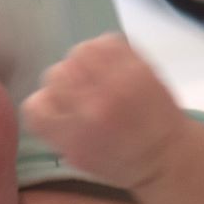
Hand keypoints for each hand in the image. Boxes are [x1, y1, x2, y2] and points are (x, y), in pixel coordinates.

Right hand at [22, 34, 186, 189]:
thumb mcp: (78, 158)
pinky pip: (103, 41)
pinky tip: (111, 65)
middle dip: (66, 84)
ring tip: (97, 76)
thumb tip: (44, 102)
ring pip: (77, 53)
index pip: (35, 104)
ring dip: (83, 64)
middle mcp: (91, 106)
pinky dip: (104, 49)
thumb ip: (55, 130)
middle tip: (82, 93)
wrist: (168, 155)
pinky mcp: (136, 65)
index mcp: (73, 135)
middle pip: (54, 74)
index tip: (61, 110)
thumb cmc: (121, 162)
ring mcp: (115, 82)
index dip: (46, 105)